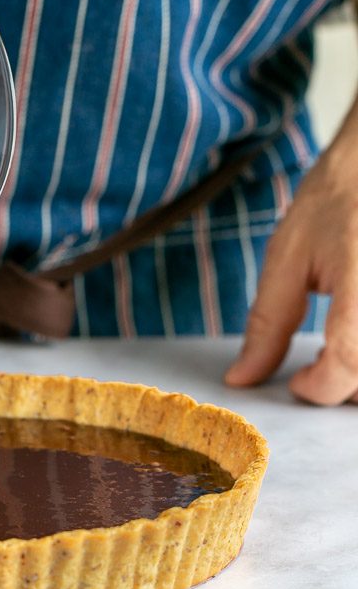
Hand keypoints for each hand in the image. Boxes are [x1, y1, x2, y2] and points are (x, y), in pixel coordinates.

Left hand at [226, 100, 357, 404]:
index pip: (349, 363)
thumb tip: (242, 378)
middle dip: (344, 388)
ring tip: (339, 353)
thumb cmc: (335, 200)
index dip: (319, 386)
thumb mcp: (287, 259)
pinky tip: (355, 339)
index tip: (297, 382)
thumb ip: (267, 324)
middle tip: (315, 368)